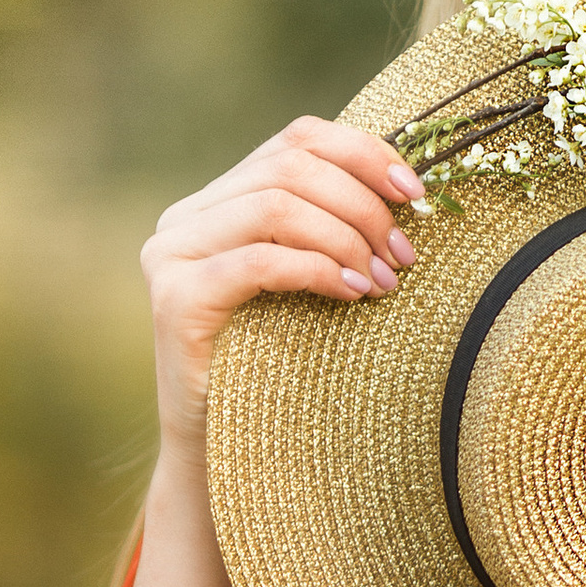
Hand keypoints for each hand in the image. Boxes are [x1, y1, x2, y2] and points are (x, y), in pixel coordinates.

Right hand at [140, 117, 423, 453]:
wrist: (224, 447)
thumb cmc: (281, 359)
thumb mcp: (310, 278)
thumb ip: (331, 224)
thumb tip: (410, 184)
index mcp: (218, 199)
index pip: (296, 139)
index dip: (362, 153)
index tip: (416, 192)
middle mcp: (185, 216)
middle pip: (291, 168)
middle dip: (363, 205)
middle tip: (405, 255)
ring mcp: (170, 254)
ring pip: (277, 206)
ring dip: (346, 238)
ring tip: (385, 281)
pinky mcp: (175, 298)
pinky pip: (259, 260)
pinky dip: (316, 268)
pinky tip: (351, 294)